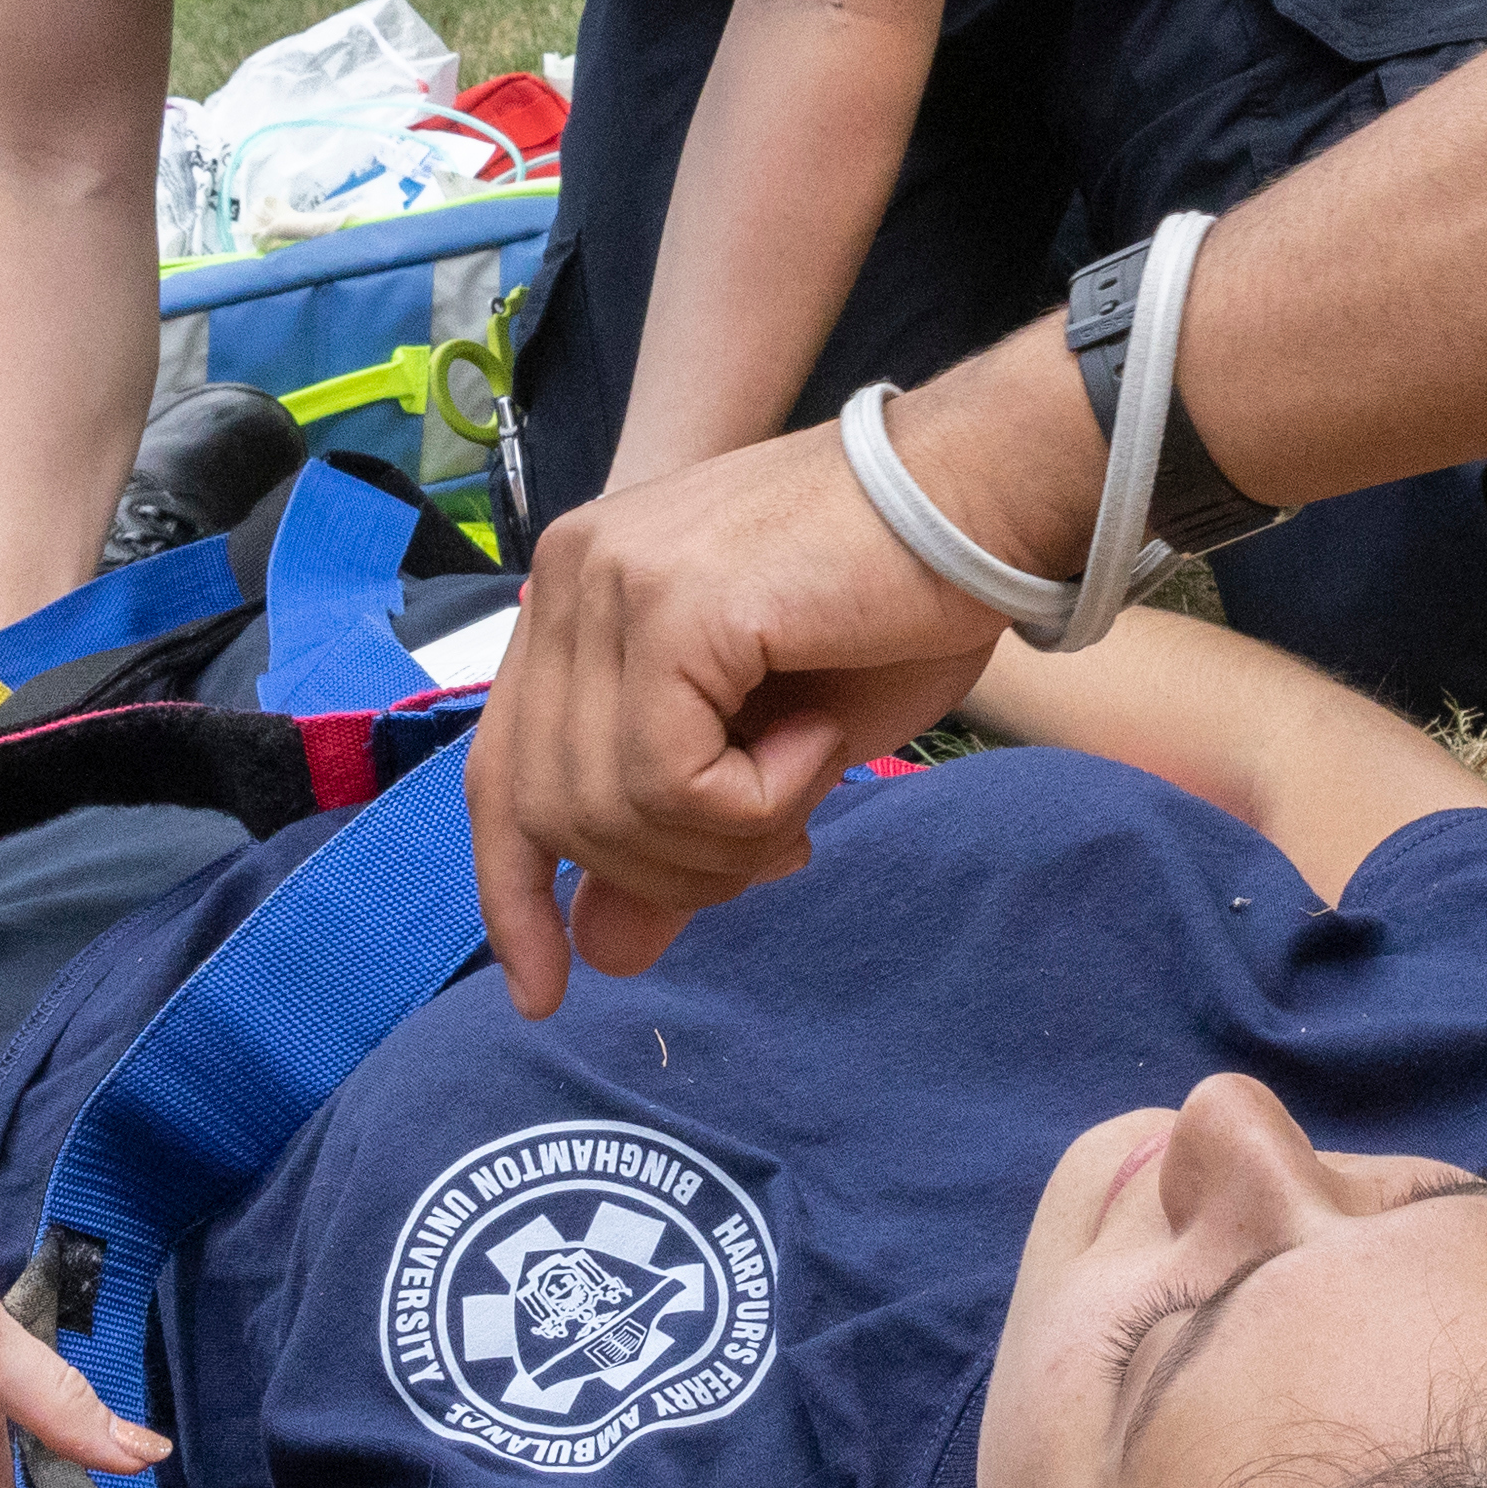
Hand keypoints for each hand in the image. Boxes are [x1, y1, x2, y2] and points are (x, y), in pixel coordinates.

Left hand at [470, 418, 1002, 1011]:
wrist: (987, 498)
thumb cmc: (895, 607)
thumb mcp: (769, 751)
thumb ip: (673, 835)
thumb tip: (603, 954)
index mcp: (576, 599)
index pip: (499, 772)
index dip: (512, 891)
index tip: (545, 989)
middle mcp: (569, 578)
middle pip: (552, 810)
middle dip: (669, 873)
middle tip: (781, 844)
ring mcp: (611, 582)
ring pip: (609, 809)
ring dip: (727, 836)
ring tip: (810, 777)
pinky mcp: (671, 604)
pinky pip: (672, 781)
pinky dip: (756, 801)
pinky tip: (818, 742)